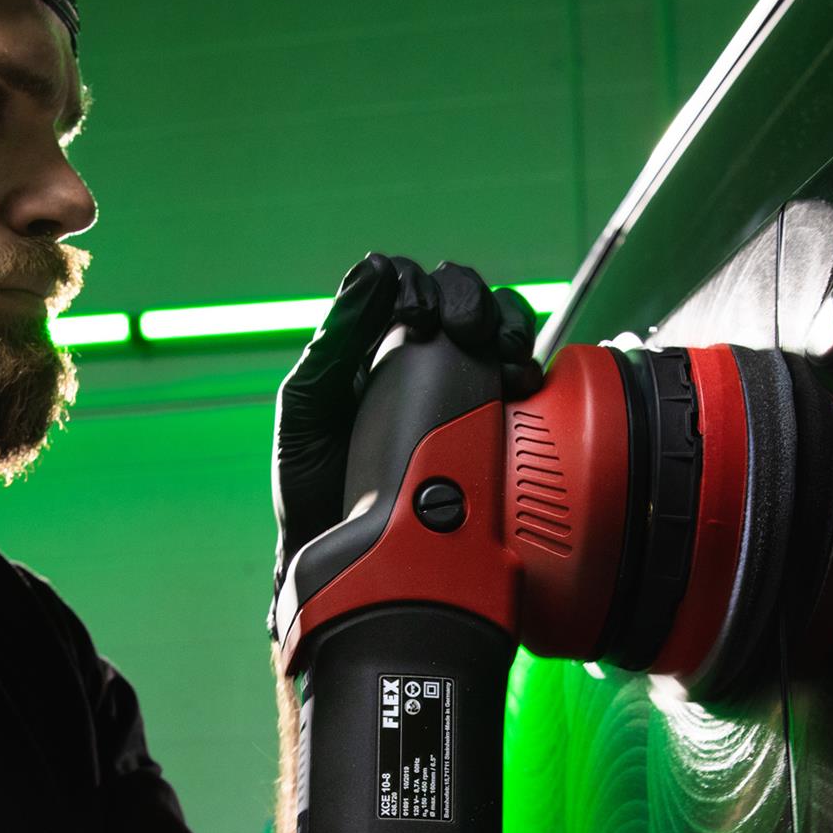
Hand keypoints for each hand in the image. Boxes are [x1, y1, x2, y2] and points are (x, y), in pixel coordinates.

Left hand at [268, 254, 538, 637]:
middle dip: (470, 299)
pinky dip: (525, 366)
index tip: (419, 317)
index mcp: (369, 347)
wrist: (343, 563)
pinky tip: (520, 382)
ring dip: (506, 326)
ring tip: (502, 354)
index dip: (418, 285)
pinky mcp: (488, 426)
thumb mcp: (308, 410)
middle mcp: (416, 361)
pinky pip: (514, 380)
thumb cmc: (312, 489)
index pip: (405, 284)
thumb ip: (335, 340)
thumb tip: (376, 268)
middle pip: (459, 297)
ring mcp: (456, 392)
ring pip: (495, 329)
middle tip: (466, 332)